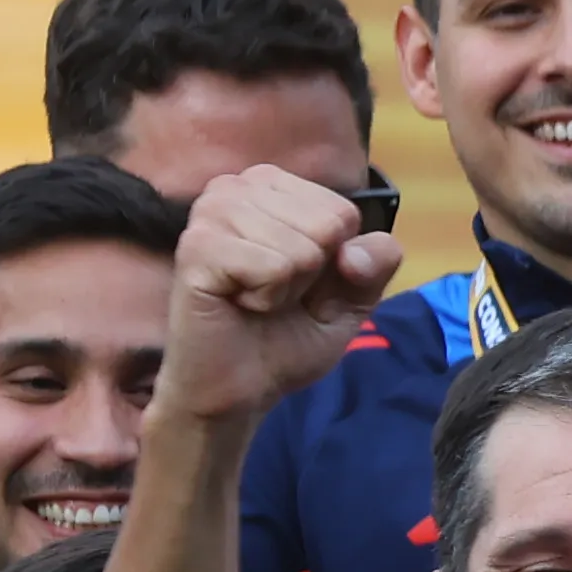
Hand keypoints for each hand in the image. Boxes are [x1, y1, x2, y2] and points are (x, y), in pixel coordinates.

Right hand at [165, 162, 401, 423]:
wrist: (241, 385)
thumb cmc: (288, 334)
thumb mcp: (351, 299)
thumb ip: (375, 265)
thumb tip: (355, 252)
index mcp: (270, 186)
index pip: (344, 212)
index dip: (337, 260)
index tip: (300, 280)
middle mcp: (234, 188)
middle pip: (328, 224)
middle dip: (313, 273)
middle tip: (275, 291)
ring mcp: (211, 213)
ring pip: (302, 247)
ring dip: (287, 286)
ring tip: (255, 296)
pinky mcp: (196, 246)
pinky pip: (272, 267)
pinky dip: (266, 297)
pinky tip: (239, 302)